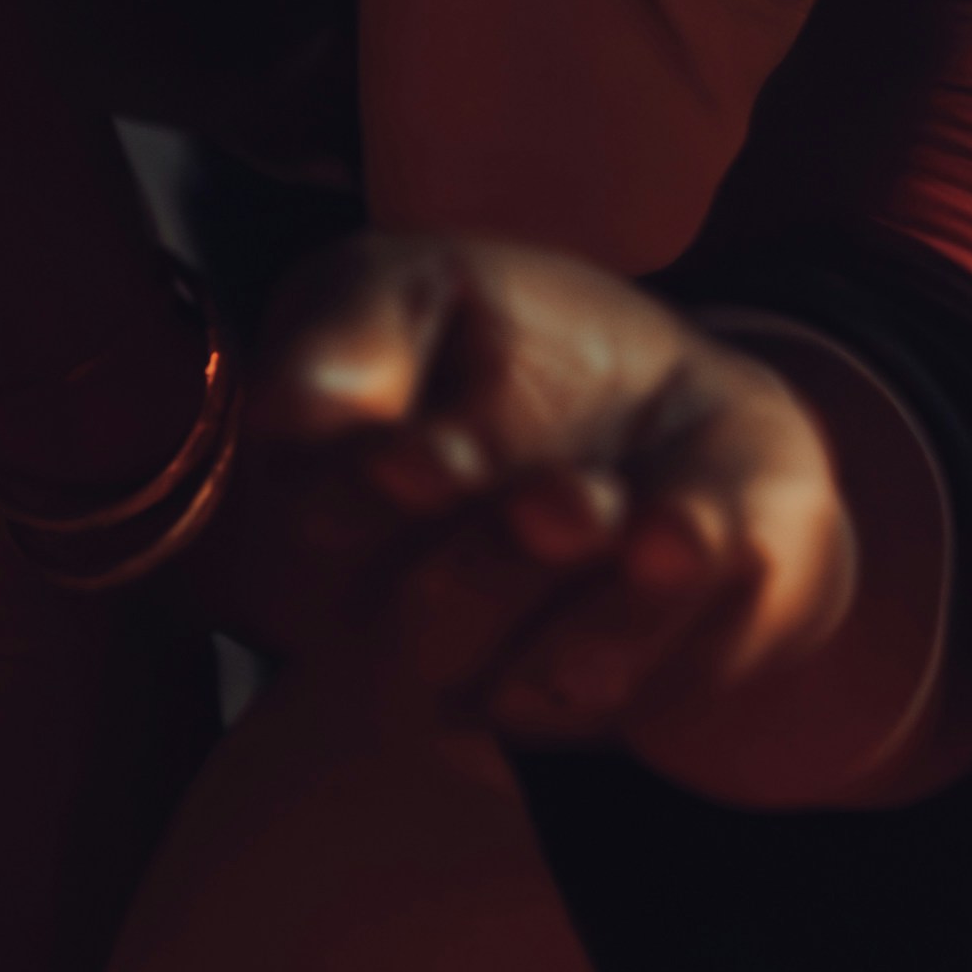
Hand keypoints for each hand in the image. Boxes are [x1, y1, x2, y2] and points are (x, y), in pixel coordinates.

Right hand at [229, 234, 955, 806]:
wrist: (669, 400)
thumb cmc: (509, 342)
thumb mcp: (418, 291)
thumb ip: (346, 332)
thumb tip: (294, 400)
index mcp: (323, 516)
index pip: (313, 532)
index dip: (361, 500)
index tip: (420, 454)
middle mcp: (399, 624)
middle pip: (421, 627)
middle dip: (489, 561)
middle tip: (553, 496)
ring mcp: (508, 672)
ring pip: (525, 674)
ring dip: (576, 592)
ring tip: (606, 503)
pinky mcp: (613, 680)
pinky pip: (624, 670)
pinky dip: (657, 607)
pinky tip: (678, 535)